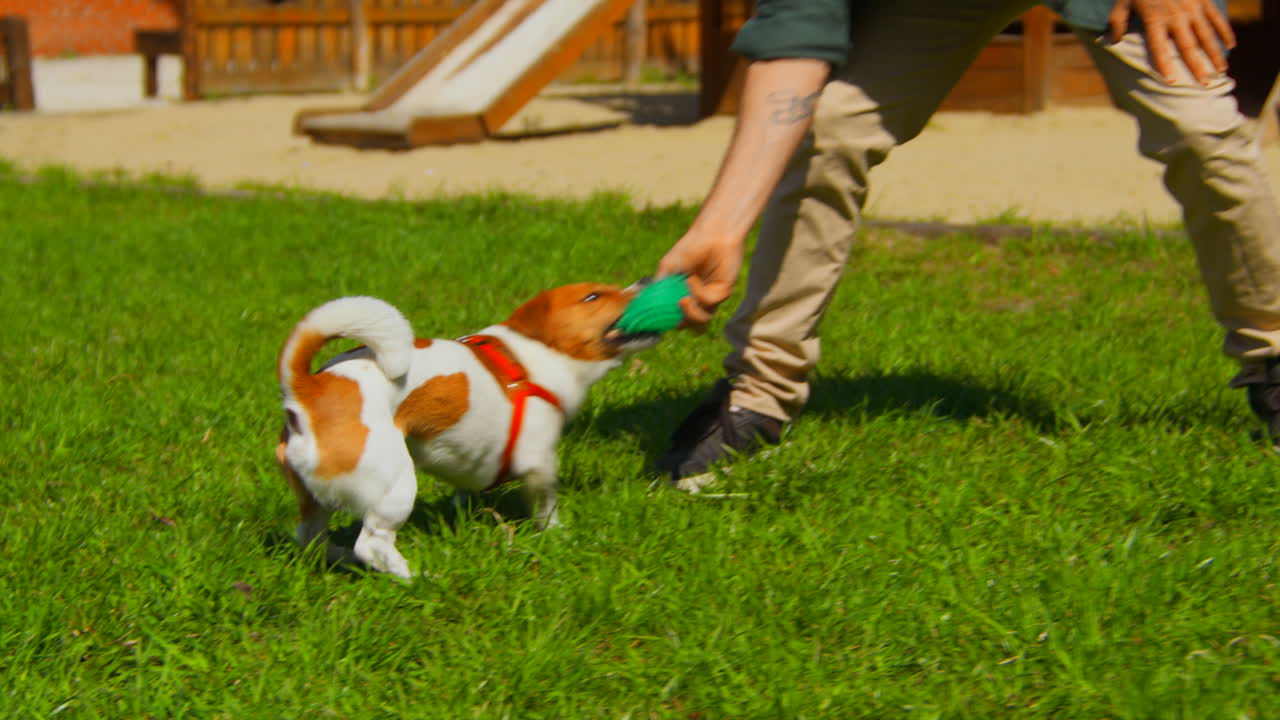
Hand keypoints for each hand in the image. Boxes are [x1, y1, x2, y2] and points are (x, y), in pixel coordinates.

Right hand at [657, 231, 743, 329]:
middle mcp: (698, 300)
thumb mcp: (667, 267)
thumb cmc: (689, 247)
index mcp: (684, 295)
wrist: (712, 234)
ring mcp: (711, 297)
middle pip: (690, 325)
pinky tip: (691, 279)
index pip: (676, 318)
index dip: (667, 323)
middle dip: (680, 323)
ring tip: (683, 300)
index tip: (655, 321)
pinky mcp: (723, 292)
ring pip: (702, 321)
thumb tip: (642, 301)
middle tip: (673, 309)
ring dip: (691, 314)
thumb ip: (658, 285)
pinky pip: (709, 302)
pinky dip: (697, 293)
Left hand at [1109, 0, 1235, 84]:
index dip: (1165, 65)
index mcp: (1154, 19)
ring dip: (1215, 53)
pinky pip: (1217, 19)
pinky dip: (1225, 32)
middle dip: (1197, 66)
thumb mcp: (1123, 3)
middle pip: (1188, 45)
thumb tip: (1112, 42)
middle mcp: (1176, 16)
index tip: (1172, 82)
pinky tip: (1231, 46)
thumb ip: (1116, 22)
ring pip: (1206, 35)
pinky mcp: (1204, 1)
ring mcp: (1193, 8)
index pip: (1159, 48)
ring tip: (1221, 71)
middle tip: (1204, 84)